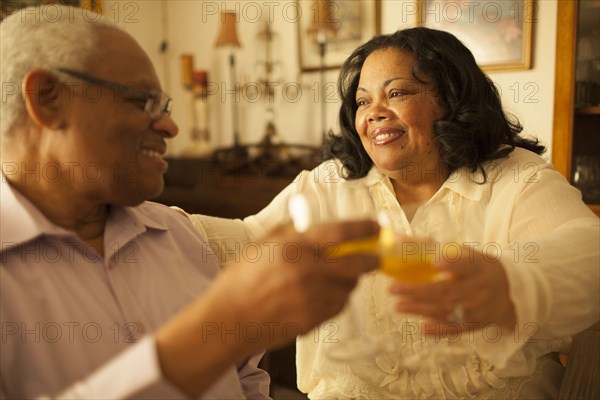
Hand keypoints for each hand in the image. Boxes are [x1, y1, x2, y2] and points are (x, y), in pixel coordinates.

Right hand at [155, 219, 378, 396]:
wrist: (229, 319)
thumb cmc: (241, 278)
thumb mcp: (262, 244)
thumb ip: (291, 231)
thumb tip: (315, 221)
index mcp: (294, 248)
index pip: (340, 233)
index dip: (364, 228)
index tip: (376, 227)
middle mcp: (307, 272)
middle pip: (356, 263)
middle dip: (371, 259)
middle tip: (374, 257)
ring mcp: (312, 298)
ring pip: (348, 287)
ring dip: (349, 280)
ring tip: (335, 277)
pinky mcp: (313, 319)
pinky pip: (337, 306)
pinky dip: (337, 298)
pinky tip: (322, 294)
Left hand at [389, 246, 515, 333]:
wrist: (509, 293)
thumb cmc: (477, 268)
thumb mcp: (464, 253)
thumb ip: (434, 247)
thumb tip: (399, 240)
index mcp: (478, 266)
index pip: (467, 264)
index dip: (452, 263)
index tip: (436, 261)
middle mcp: (479, 288)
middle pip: (448, 291)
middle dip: (418, 290)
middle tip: (393, 288)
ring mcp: (477, 308)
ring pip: (447, 310)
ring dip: (420, 309)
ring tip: (398, 305)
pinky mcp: (474, 324)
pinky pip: (456, 329)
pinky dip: (439, 330)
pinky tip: (422, 328)